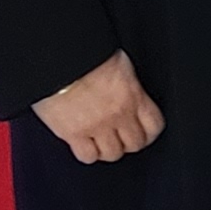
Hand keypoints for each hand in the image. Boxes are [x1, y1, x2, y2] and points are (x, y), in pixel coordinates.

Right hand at [32, 54, 163, 163]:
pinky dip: (87, 153)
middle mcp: (118, 113)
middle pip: (135, 143)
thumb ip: (126, 83)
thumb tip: (127, 88)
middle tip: (121, 136)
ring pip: (112, 154)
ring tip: (102, 141)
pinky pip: (87, 156)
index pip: (154, 125)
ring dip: (109, 149)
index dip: (149, 131)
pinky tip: (84, 144)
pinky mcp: (73, 133)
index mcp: (133, 94)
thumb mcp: (118, 62)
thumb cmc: (83, 53)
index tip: (143, 131)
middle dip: (130, 142)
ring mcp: (97, 126)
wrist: (56, 58)